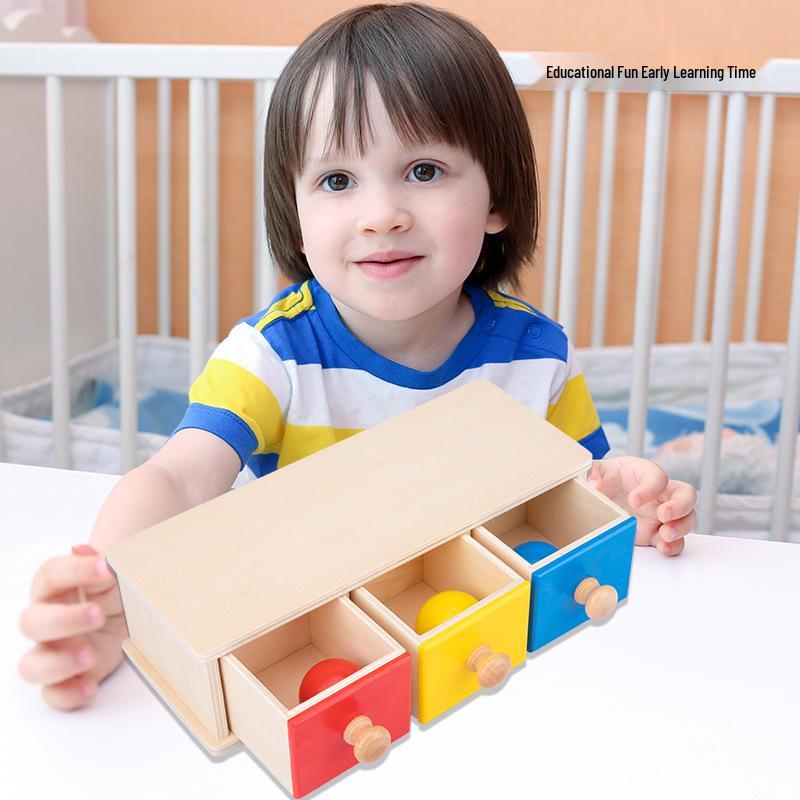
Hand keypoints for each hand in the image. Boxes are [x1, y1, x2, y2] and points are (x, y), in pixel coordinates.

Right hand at [18, 543, 127, 709]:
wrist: (126, 613)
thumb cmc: (112, 590)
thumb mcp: (113, 573)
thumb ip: (98, 564)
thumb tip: (81, 549)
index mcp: (55, 588)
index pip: (51, 576)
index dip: (75, 571)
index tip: (105, 567)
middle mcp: (46, 620)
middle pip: (32, 623)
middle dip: (64, 620)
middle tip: (98, 614)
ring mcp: (52, 651)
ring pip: (32, 665)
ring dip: (59, 663)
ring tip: (90, 655)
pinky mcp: (65, 678)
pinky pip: (53, 694)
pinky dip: (68, 694)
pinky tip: (90, 687)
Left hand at [587, 456, 696, 556]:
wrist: (602, 496)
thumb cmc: (604, 478)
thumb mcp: (594, 471)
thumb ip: (592, 473)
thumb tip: (594, 484)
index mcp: (643, 473)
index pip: (657, 476)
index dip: (650, 488)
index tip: (634, 500)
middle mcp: (659, 492)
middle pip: (686, 494)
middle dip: (680, 505)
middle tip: (663, 515)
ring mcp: (662, 514)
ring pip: (687, 518)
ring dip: (681, 527)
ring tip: (665, 535)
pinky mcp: (657, 532)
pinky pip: (676, 540)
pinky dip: (674, 545)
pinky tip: (663, 548)